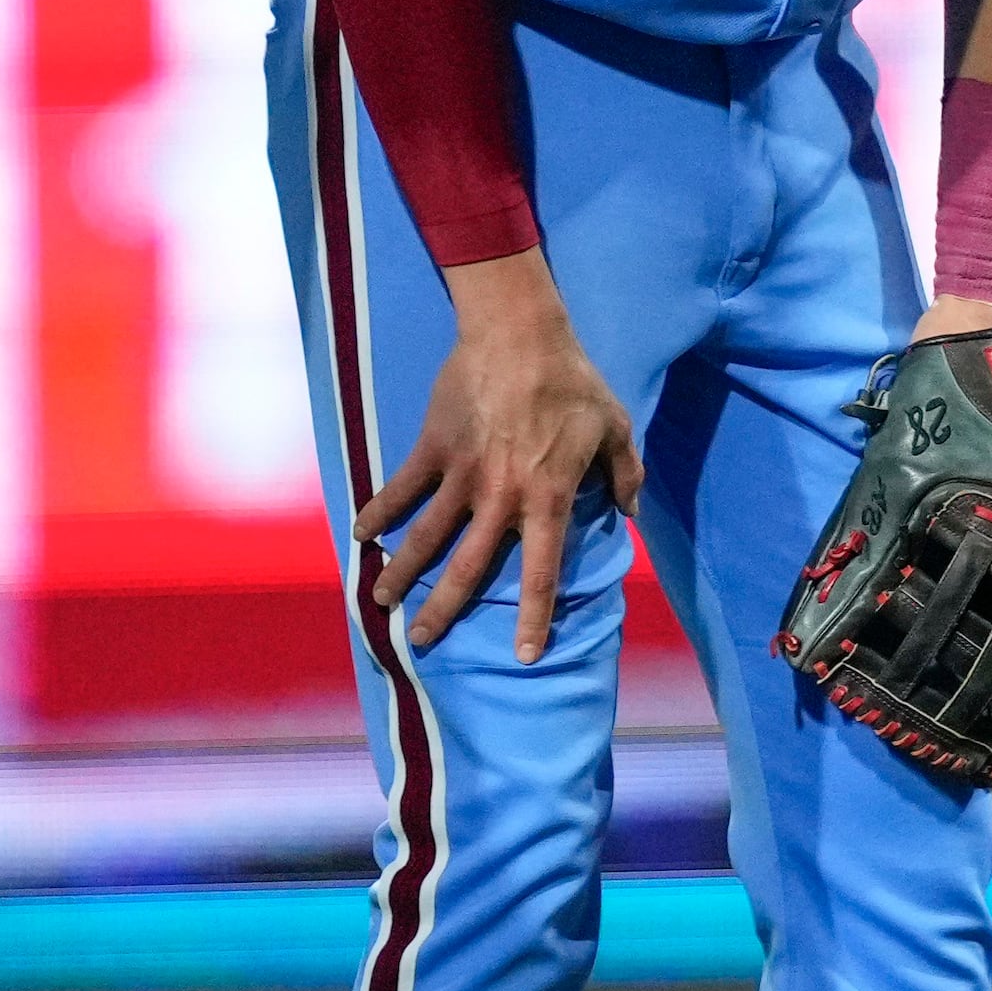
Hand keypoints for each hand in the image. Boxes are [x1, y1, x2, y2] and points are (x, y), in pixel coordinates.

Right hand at [361, 250, 641, 660]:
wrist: (519, 335)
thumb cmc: (573, 381)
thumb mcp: (614, 427)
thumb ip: (625, 473)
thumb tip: (630, 510)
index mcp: (547, 499)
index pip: (542, 572)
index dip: (534, 617)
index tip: (523, 655)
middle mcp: (500, 497)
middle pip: (467, 567)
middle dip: (443, 609)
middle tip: (421, 641)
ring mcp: (461, 474)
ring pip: (424, 536)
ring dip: (400, 571)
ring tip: (379, 600)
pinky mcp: (432, 448)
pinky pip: (401, 488)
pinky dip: (378, 511)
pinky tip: (361, 534)